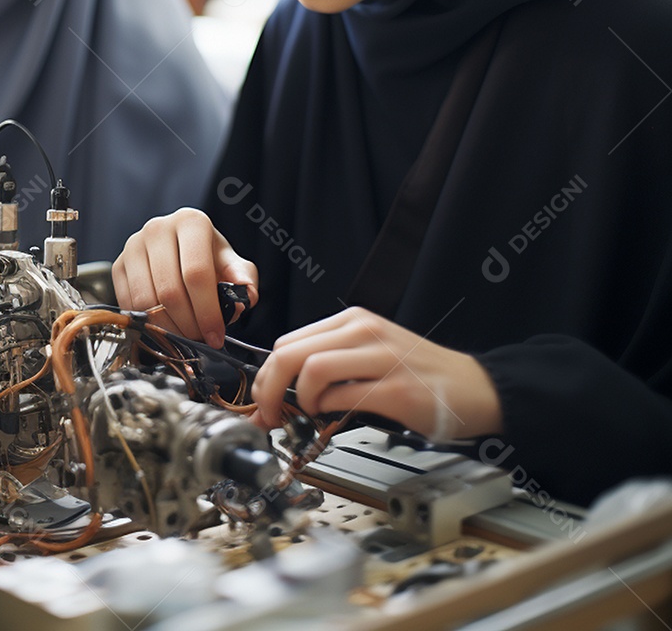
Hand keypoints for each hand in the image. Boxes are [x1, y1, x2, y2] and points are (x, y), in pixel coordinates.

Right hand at [112, 208, 257, 347]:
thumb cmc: (206, 256)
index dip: (208, 311)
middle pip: (170, 290)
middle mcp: (158, 228)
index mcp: (191, 222)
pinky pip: (129, 304)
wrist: (176, 249)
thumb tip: (244, 297)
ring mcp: (134, 246)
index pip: (196, 273)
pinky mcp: (118, 265)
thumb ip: (244, 278)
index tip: (216, 335)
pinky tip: (164, 327)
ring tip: (184, 334)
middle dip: (188, 324)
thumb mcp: (230, 262)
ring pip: (147, 301)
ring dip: (168, 328)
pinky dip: (148, 324)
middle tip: (200, 339)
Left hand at [251, 306, 502, 440]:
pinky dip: (327, 411)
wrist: (476, 388)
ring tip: (308, 413)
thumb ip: (329, 362)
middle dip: (269, 388)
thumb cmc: (420, 375)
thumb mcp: (369, 353)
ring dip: (298, 399)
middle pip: (291, 353)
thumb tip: (279, 387)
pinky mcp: (398, 389)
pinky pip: (344, 396)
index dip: (266, 375)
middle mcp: (364, 331)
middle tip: (269, 413)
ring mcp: (382, 358)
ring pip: (312, 369)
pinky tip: (332, 418)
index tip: (262, 400)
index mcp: (353, 321)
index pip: (288, 341)